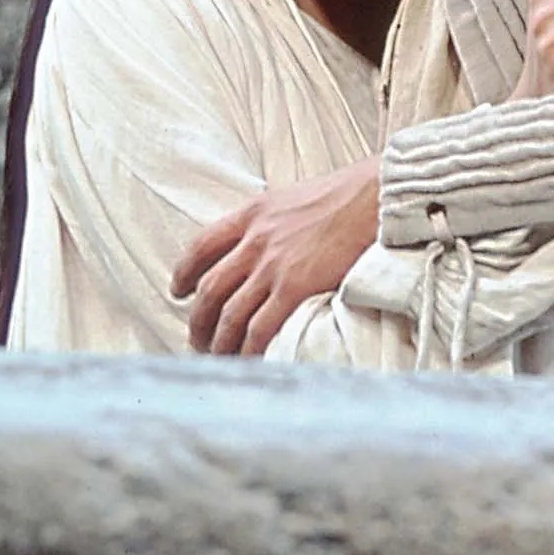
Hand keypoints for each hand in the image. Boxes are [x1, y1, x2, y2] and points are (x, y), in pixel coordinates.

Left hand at [170, 156, 378, 354]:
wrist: (375, 196)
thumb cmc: (344, 195)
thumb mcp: (291, 198)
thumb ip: (269, 220)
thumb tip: (260, 243)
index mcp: (252, 213)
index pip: (201, 246)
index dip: (183, 272)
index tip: (179, 290)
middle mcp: (256, 240)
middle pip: (210, 288)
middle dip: (198, 319)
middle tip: (197, 338)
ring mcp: (273, 265)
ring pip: (229, 314)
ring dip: (219, 341)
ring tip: (217, 356)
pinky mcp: (295, 287)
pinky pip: (260, 328)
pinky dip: (248, 348)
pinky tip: (247, 359)